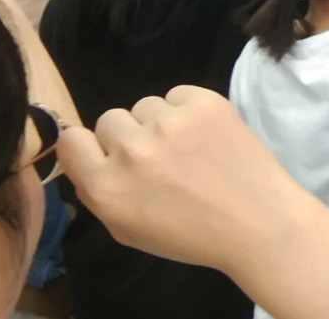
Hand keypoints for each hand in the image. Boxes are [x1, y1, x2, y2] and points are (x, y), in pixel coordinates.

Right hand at [57, 87, 303, 271]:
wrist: (257, 220)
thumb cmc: (192, 234)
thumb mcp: (128, 231)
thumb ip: (99, 194)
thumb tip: (88, 161)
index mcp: (106, 187)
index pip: (70, 141)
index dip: (88, 147)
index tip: (106, 154)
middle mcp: (131, 150)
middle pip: (109, 120)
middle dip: (128, 136)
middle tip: (157, 157)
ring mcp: (169, 122)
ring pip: (145, 105)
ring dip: (159, 122)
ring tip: (187, 147)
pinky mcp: (204, 102)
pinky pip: (178, 94)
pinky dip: (187, 109)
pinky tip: (206, 134)